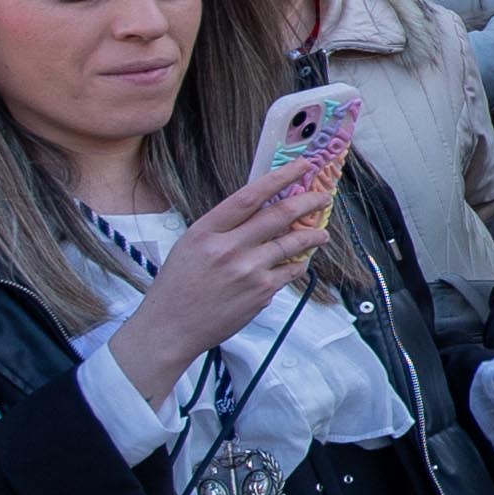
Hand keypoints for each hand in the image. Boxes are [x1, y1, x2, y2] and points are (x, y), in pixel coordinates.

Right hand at [105, 149, 348, 406]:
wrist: (170, 328)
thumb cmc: (178, 285)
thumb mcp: (191, 245)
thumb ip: (223, 227)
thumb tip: (261, 209)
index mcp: (207, 231)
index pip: (250, 196)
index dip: (280, 177)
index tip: (302, 166)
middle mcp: (229, 248)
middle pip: (279, 216)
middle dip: (307, 202)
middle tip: (323, 197)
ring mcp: (248, 271)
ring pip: (292, 244)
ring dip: (312, 236)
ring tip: (322, 234)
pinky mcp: (261, 293)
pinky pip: (290, 271)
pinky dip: (297, 264)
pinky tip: (299, 262)